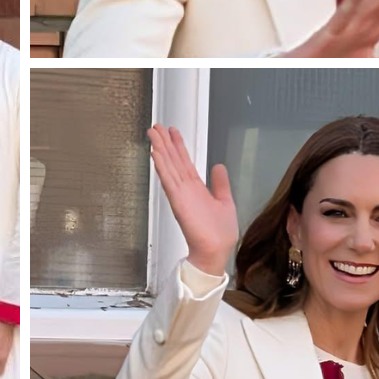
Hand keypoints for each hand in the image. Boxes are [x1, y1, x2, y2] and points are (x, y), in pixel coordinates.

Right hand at [148, 125, 237, 276]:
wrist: (215, 251)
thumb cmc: (219, 233)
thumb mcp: (225, 201)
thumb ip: (220, 184)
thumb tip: (219, 166)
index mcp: (196, 188)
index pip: (184, 161)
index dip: (178, 146)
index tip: (172, 132)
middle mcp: (186, 188)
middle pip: (173, 160)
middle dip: (165, 142)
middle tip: (156, 126)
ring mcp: (180, 193)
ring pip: (168, 166)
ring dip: (160, 149)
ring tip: (153, 134)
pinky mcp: (178, 200)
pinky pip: (168, 179)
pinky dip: (162, 166)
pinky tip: (156, 154)